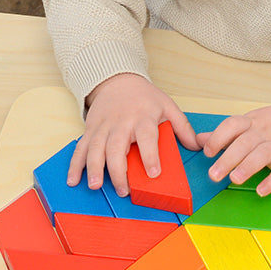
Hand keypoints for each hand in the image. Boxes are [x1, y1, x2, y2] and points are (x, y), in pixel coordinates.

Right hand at [69, 73, 197, 196]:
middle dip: (118, 170)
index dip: (150, 155)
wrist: (117, 79)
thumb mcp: (167, 106)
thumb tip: (197, 146)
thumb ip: (182, 127)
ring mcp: (103, 127)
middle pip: (117, 147)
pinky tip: (73, 180)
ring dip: (94, 168)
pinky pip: (80, 148)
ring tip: (96, 186)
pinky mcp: (90, 130)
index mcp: (143, 118)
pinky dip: (75, 164)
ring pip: (96, 148)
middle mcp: (121, 123)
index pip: (147, 137)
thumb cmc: (144, 97)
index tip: (154, 173)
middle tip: (124, 190)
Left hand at [199, 105, 270, 195]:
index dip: (218, 138)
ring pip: (262, 154)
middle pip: (244, 143)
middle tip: (214, 175)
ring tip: (235, 179)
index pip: (232, 126)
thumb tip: (198, 140)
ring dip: (248, 167)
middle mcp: (263, 133)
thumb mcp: (248, 123)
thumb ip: (224, 134)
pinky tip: (262, 191)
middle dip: (228, 159)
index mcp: (250, 122)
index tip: (208, 152)